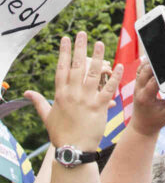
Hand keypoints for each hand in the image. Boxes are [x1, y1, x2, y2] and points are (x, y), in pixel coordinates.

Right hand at [25, 32, 121, 150]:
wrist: (73, 149)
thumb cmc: (60, 134)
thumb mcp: (47, 117)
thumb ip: (38, 102)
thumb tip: (26, 93)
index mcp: (60, 94)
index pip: (62, 68)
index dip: (64, 52)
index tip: (65, 39)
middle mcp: (73, 94)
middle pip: (77, 66)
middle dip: (80, 48)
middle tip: (83, 33)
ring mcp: (86, 100)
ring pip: (93, 74)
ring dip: (97, 57)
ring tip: (101, 43)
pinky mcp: (99, 107)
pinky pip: (108, 89)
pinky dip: (114, 77)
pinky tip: (119, 66)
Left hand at [130, 63, 164, 137]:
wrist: (142, 125)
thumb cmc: (155, 120)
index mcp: (145, 98)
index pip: (153, 82)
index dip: (164, 75)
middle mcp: (139, 90)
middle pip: (146, 71)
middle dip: (157, 65)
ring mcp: (137, 86)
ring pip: (142, 68)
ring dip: (152, 63)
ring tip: (164, 59)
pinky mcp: (138, 84)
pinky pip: (141, 70)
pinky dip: (148, 64)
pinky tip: (157, 61)